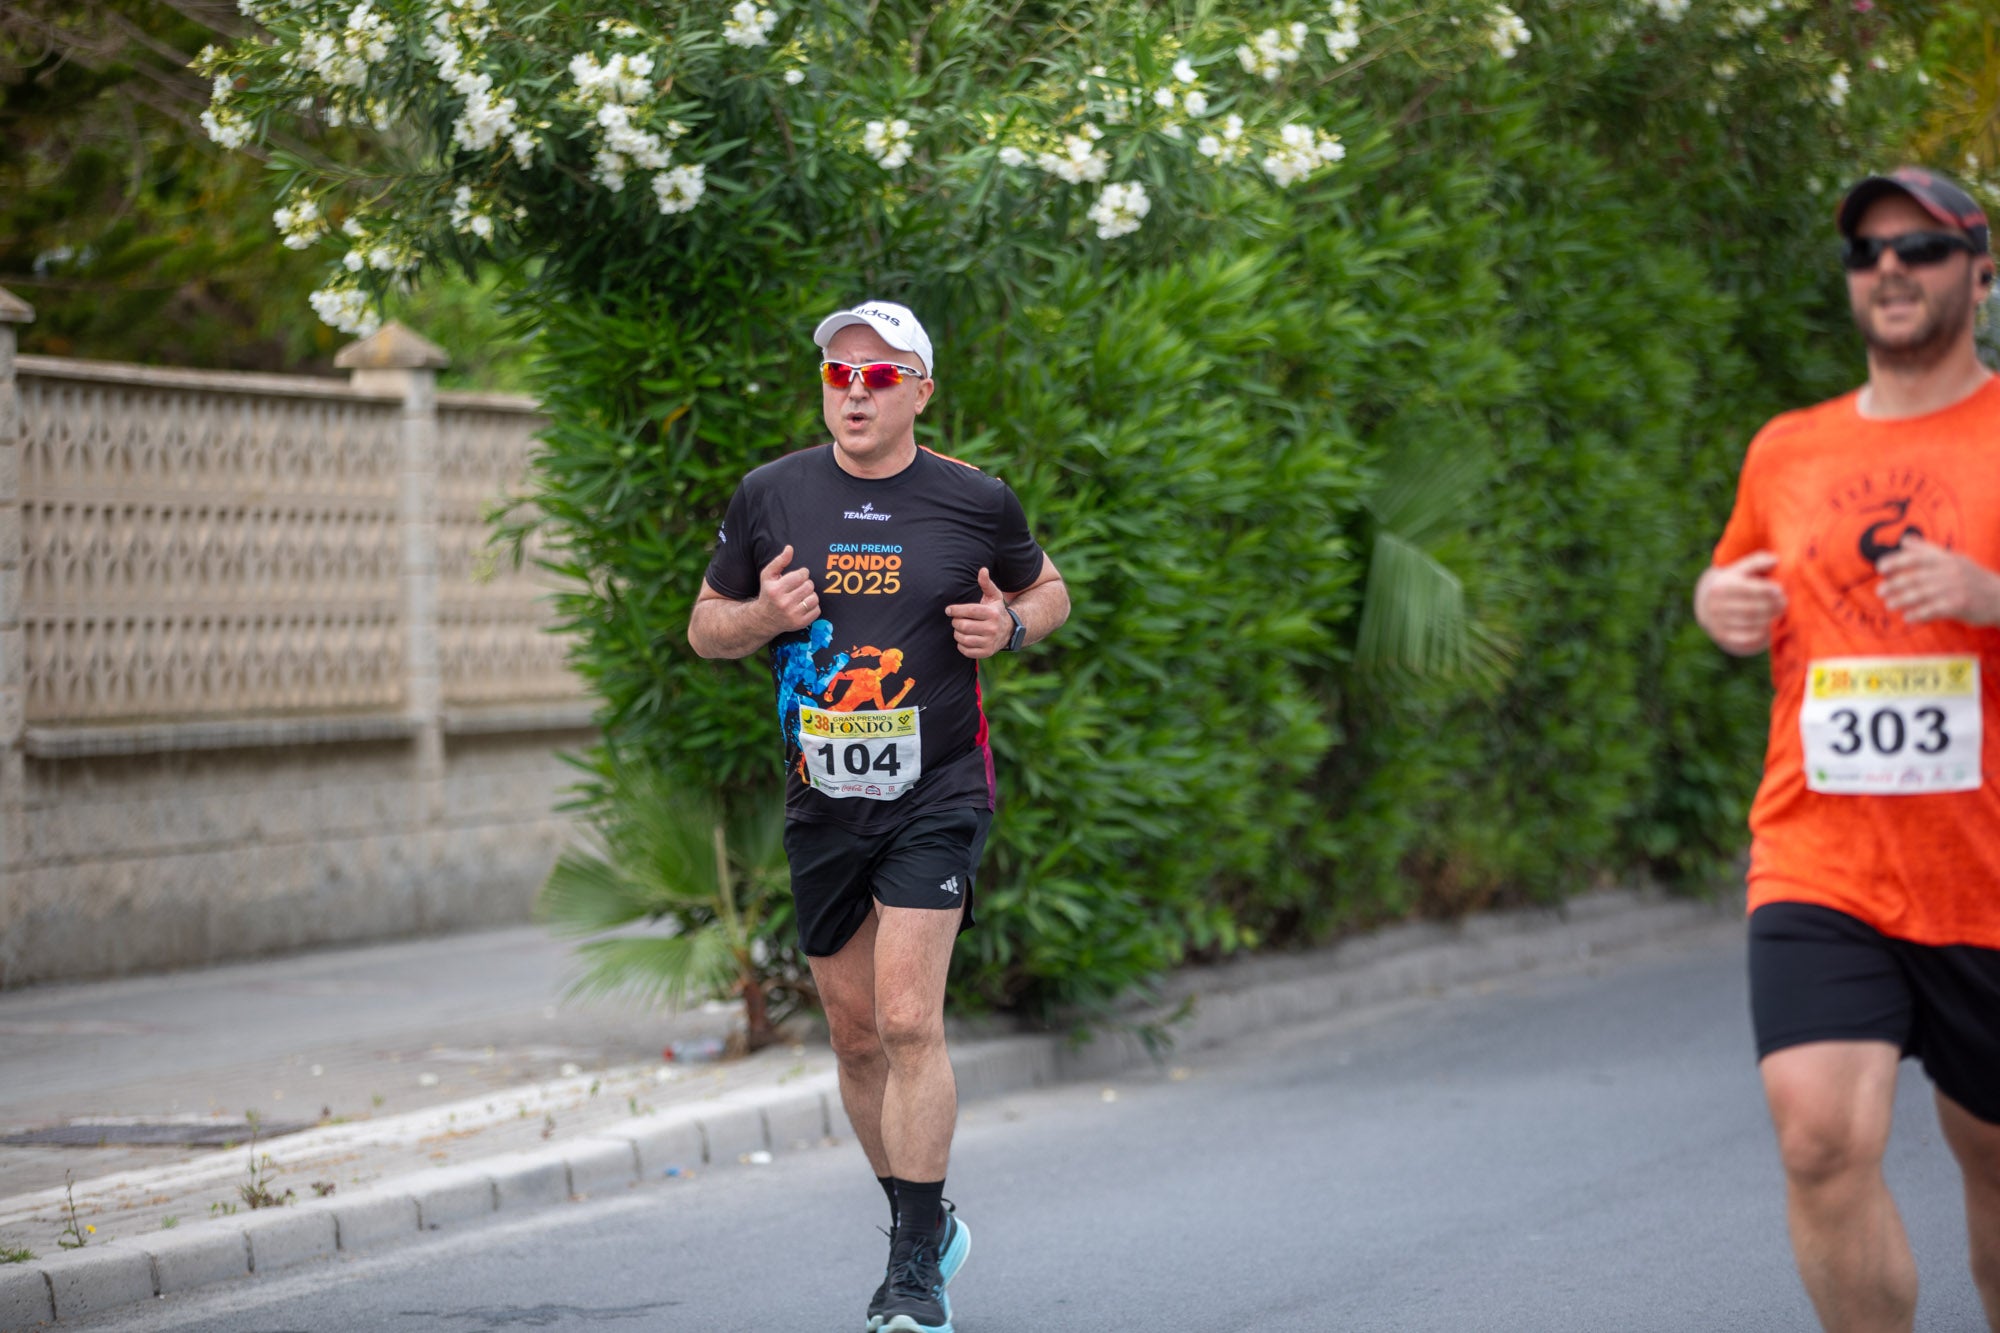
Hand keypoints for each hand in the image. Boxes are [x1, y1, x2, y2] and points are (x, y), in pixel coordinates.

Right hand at [757, 545, 818, 634]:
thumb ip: (779, 561)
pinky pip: (817, 610)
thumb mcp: (767, 576)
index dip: (803, 573)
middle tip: (799, 586)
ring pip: (814, 598)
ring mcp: (792, 615)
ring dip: (810, 595)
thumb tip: (789, 548)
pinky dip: (812, 606)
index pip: (801, 576)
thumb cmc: (768, 593)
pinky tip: (803, 605)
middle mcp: (784, 603)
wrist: (764, 618)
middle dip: (806, 584)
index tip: (798, 576)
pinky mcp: (800, 623)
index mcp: (776, 590)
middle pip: (809, 586)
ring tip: (801, 595)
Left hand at [947, 567, 1010, 658]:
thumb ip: (986, 583)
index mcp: (992, 614)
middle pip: (963, 626)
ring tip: (960, 628)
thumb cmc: (996, 610)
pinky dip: (961, 645)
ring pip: (963, 638)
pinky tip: (965, 638)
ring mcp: (990, 642)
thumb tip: (982, 570)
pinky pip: (966, 650)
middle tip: (956, 620)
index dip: (956, 610)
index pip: (969, 611)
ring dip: (957, 633)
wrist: (1009, 631)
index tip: (949, 610)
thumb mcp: (994, 596)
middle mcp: (992, 629)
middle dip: (956, 622)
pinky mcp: (986, 653)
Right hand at [1695, 551, 1786, 654]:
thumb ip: (1757, 562)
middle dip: (1772, 606)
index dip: (1767, 590)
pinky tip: (1770, 626)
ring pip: (1752, 623)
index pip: (1748, 589)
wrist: (1708, 606)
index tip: (1780, 589)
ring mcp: (1718, 622)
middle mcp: (1717, 605)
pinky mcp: (1723, 636)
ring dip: (1770, 619)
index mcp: (1721, 586)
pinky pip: (1748, 637)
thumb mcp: (1739, 569)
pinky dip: (1763, 633)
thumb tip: (1775, 560)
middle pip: (1752, 608)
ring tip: (1780, 613)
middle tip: (1785, 603)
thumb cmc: (1733, 584)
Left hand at [1878, 536, 1999, 626]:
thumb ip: (1928, 551)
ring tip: (1889, 605)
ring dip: (1903, 600)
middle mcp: (1951, 572)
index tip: (1880, 568)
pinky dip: (1920, 614)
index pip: (1918, 558)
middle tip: (1879, 591)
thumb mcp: (1954, 559)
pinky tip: (1908, 618)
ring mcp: (1956, 588)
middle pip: (1918, 577)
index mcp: (1947, 559)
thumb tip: (1904, 540)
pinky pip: (1935, 610)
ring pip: (1924, 594)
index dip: (1897, 561)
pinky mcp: (1961, 605)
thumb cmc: (1973, 578)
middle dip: (1896, 584)